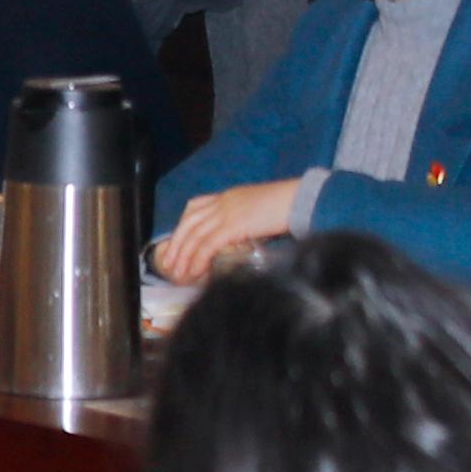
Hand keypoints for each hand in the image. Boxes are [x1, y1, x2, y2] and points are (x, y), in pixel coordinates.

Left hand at [149, 175, 312, 285]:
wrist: (301, 199)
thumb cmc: (288, 206)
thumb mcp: (259, 210)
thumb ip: (246, 222)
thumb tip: (241, 241)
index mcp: (228, 196)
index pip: (194, 208)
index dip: (182, 227)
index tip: (176, 244)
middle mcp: (223, 202)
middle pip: (189, 223)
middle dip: (176, 245)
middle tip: (169, 265)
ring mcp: (227, 212)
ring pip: (195, 235)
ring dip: (184, 257)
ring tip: (178, 274)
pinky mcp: (234, 225)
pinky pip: (208, 244)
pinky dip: (198, 259)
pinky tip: (194, 272)